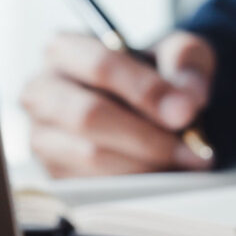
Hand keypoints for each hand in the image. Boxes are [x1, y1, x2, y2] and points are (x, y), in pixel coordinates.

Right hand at [21, 31, 215, 176]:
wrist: (150, 104)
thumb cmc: (159, 73)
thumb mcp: (179, 53)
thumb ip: (186, 64)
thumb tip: (187, 103)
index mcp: (65, 50)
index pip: (101, 66)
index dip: (146, 90)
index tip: (186, 112)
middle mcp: (42, 92)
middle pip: (88, 115)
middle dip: (147, 136)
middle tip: (192, 148)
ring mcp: (43, 136)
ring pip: (91, 155)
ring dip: (147, 163)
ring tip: (187, 161)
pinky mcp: (55, 172)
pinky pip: (95, 185)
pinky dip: (137, 184)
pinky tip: (167, 174)